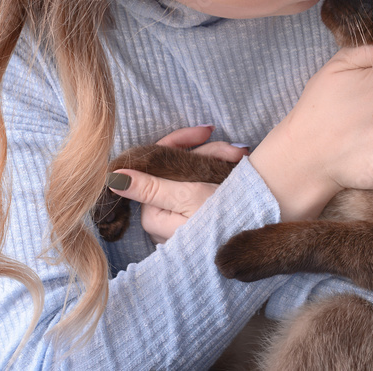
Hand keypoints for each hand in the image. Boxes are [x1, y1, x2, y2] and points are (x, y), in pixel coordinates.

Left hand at [110, 125, 248, 244]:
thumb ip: (150, 186)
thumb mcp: (186, 198)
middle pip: (174, 170)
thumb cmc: (222, 221)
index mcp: (152, 215)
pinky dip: (218, 172)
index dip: (180, 144)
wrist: (260, 240)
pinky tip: (236, 165)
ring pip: (189, 175)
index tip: (206, 132)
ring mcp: (179, 220)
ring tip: (241, 157)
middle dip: (204, 153)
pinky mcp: (196, 220)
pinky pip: (200, 187)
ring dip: (215, 160)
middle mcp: (162, 219)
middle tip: (233, 150)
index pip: (156, 167)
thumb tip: (112, 177)